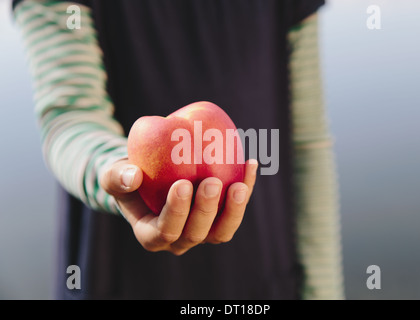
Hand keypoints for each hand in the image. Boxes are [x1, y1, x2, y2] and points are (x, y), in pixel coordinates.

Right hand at [100, 159, 257, 254]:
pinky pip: (235, 209)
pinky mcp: (218, 218)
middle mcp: (178, 239)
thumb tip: (133, 176)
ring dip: (234, 210)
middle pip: (196, 233)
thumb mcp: (113, 174)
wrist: (147, 175)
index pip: (165, 231)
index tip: (182, 184)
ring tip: (239, 184)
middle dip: (206, 210)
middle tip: (211, 181)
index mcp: (151, 235)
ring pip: (222, 231)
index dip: (176, 212)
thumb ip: (116, 176)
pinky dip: (246, 188)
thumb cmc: (129, 175)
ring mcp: (202, 231)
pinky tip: (251, 164)